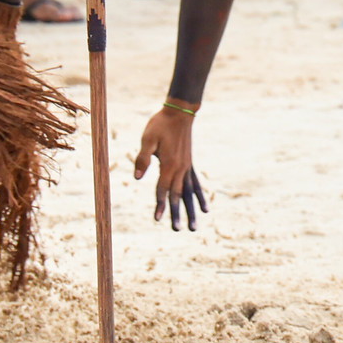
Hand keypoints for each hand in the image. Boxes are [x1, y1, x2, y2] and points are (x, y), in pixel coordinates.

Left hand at [134, 106, 208, 230]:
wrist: (179, 113)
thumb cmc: (160, 125)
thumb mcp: (147, 139)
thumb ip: (142, 159)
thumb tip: (137, 178)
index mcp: (169, 164)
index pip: (163, 189)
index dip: (160, 204)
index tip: (158, 219)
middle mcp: (180, 169)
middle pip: (178, 195)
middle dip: (176, 213)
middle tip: (176, 229)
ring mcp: (187, 168)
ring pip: (189, 194)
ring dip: (191, 211)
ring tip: (193, 228)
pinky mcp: (189, 165)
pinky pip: (195, 184)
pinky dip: (199, 197)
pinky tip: (204, 209)